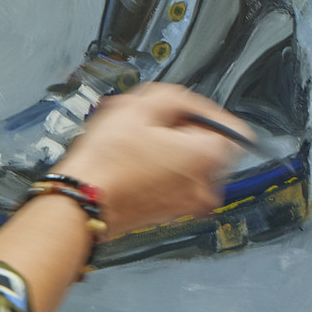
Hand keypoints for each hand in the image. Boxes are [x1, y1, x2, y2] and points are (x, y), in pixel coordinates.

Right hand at [61, 83, 252, 241]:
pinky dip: (154, 167)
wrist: (81, 202)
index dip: (202, 111)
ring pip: (186, 163)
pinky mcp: (168, 213)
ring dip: (162, 146)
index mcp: (208, 158)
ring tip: (129, 137)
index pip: (231, 127)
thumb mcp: (141, 107)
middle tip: (146, 120)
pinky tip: (126, 157)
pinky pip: (171, 182)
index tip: (178, 108)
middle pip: (207, 145)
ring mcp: (187, 204)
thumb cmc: (108, 163)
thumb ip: (176, 97)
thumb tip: (185, 102)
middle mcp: (205, 186)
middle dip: (177, 128)